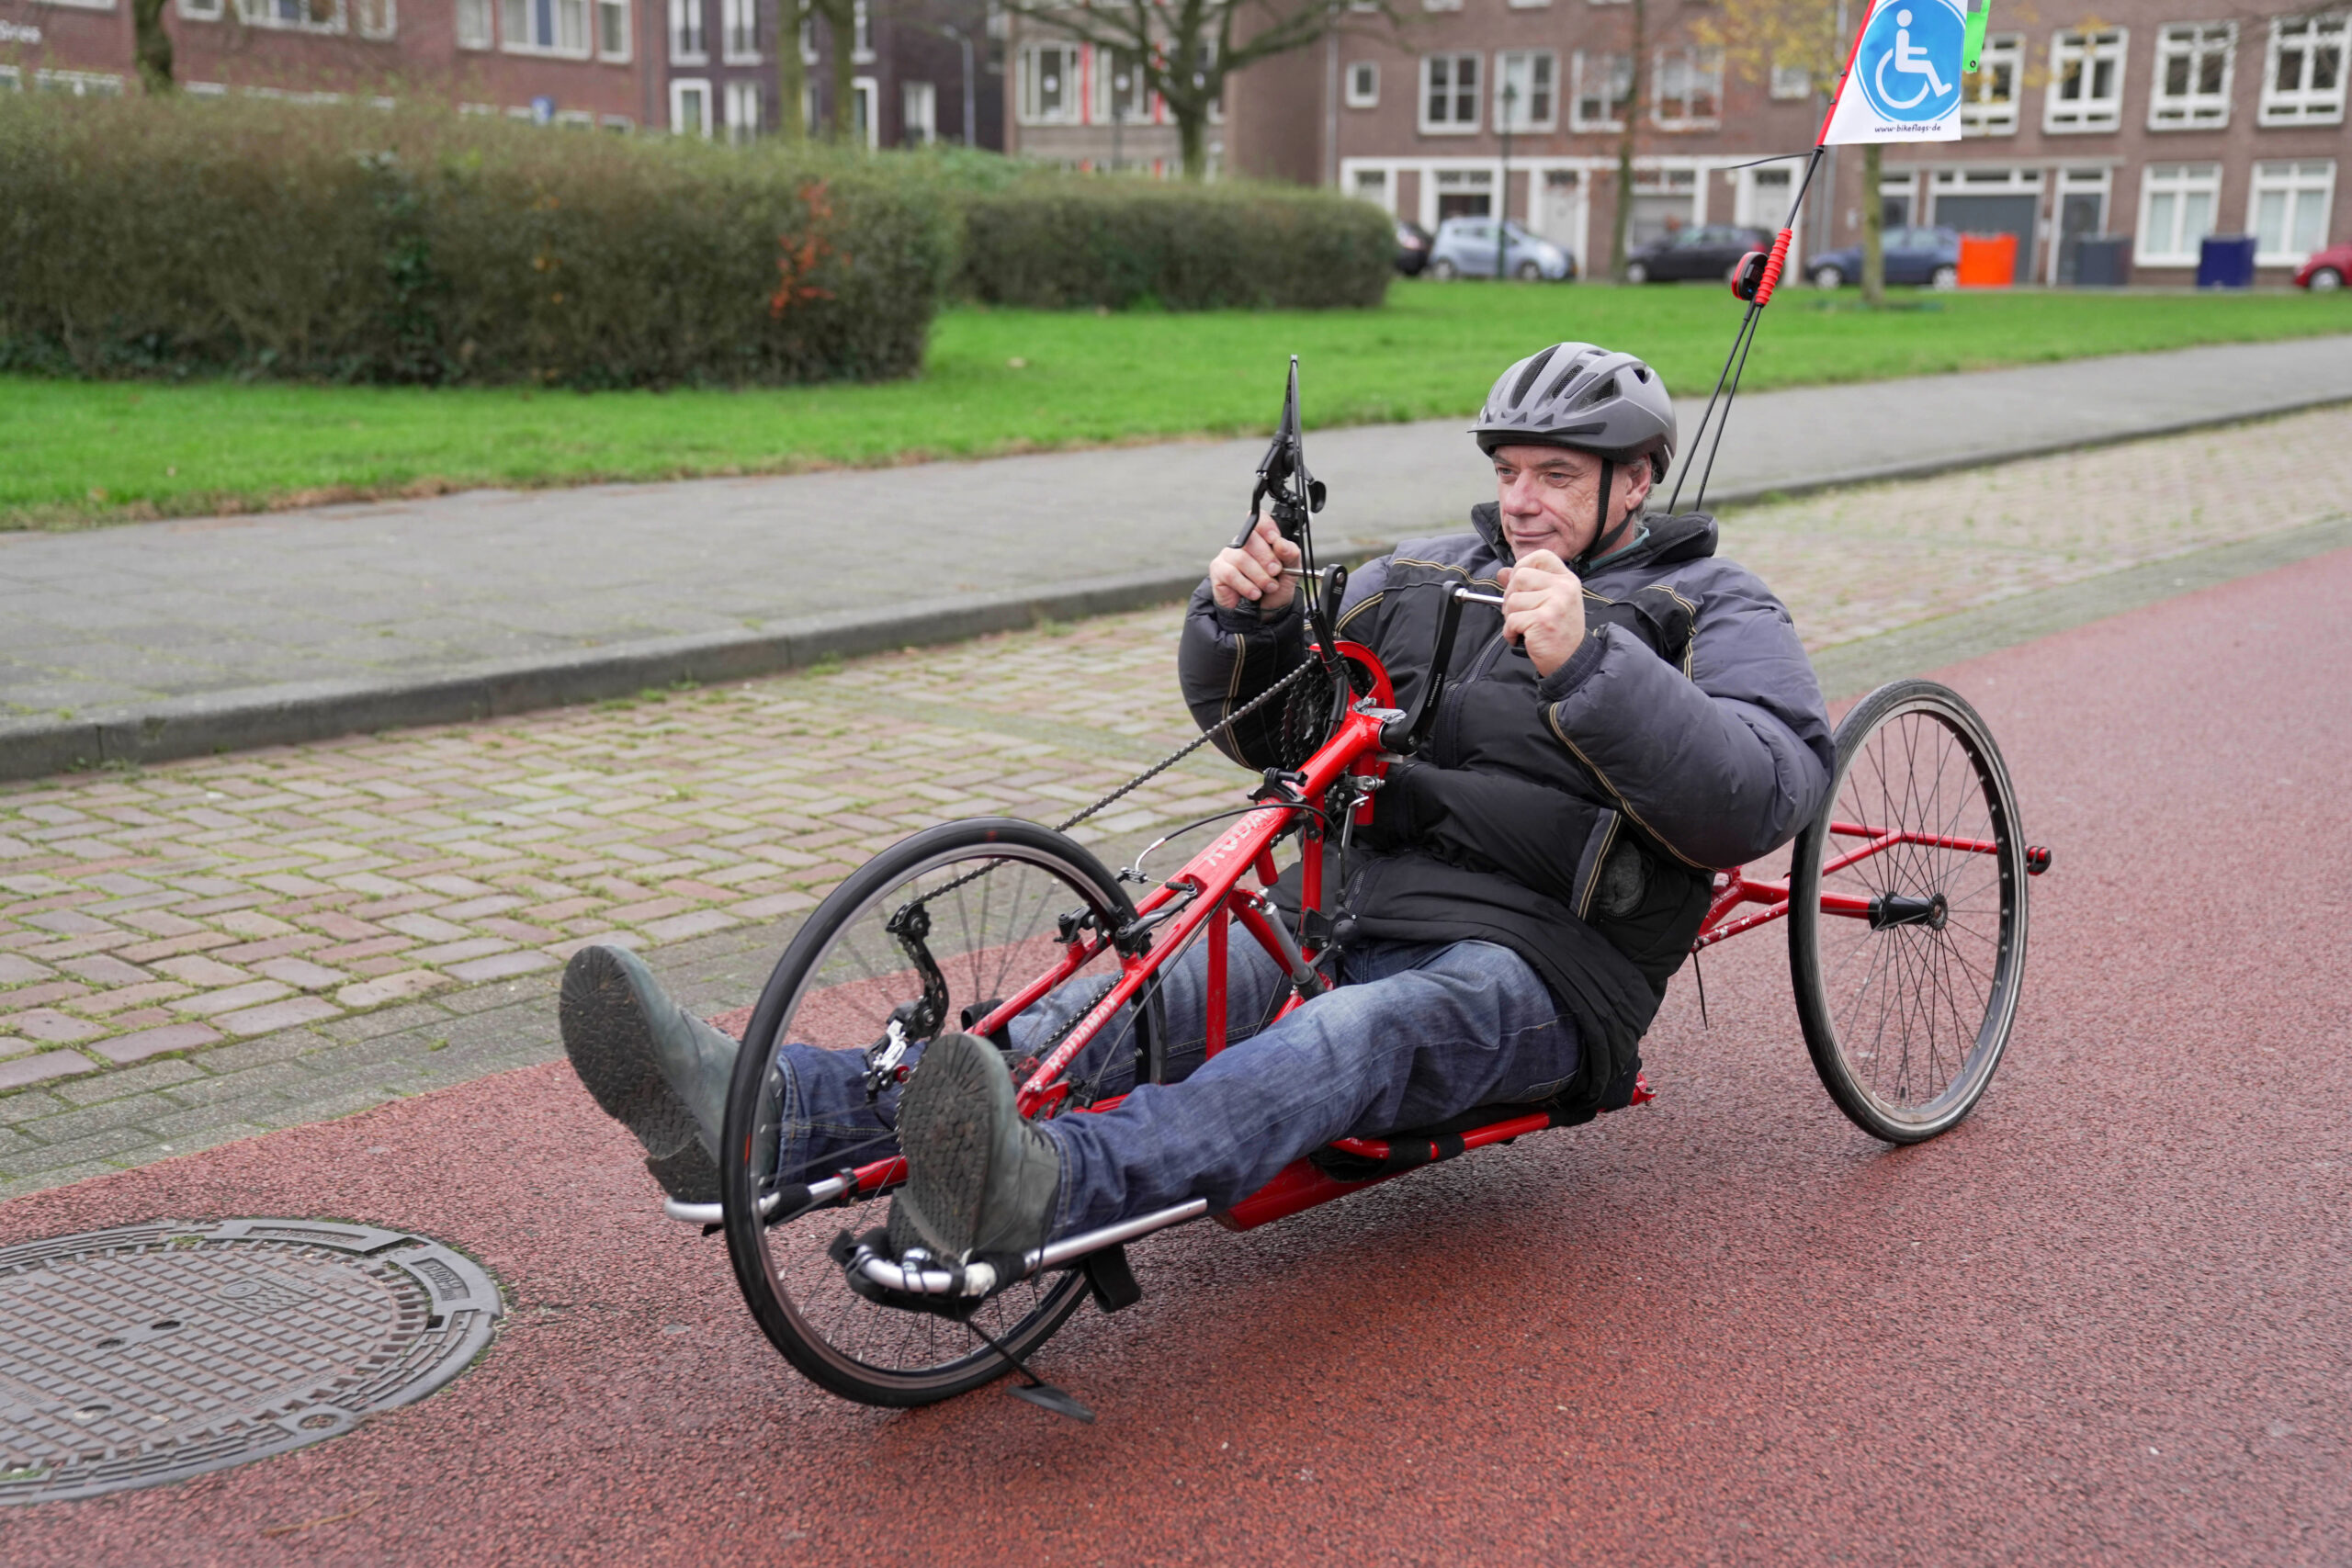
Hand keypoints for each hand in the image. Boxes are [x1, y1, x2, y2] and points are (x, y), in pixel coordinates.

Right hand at [1209, 515, 1301, 615]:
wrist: (1262, 613)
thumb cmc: (1274, 588)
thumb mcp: (1290, 572)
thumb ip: (1291, 555)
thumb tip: (1281, 543)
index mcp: (1262, 539)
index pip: (1259, 520)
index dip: (1265, 526)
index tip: (1274, 539)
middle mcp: (1243, 543)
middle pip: (1251, 539)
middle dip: (1267, 558)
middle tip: (1276, 572)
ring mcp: (1228, 555)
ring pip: (1241, 558)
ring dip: (1259, 576)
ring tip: (1268, 587)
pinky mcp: (1218, 570)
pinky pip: (1231, 573)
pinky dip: (1246, 585)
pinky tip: (1254, 593)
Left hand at [1496, 549, 1586, 678]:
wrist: (1572, 660)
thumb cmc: (1558, 631)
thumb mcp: (1548, 602)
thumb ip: (1526, 585)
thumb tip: (1502, 572)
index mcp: (1566, 579)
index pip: (1540, 556)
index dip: (1522, 566)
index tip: (1519, 585)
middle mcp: (1563, 587)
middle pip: (1520, 576)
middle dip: (1510, 596)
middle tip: (1519, 612)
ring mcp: (1555, 603)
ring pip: (1513, 599)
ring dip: (1510, 617)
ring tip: (1525, 627)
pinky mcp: (1543, 620)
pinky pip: (1512, 620)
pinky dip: (1510, 632)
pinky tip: (1522, 637)